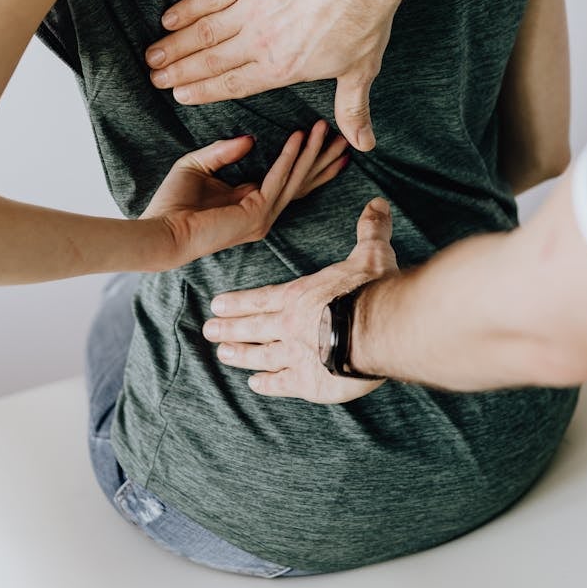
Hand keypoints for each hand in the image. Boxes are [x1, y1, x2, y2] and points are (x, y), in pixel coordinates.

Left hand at [141, 120, 346, 269]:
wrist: (161, 231)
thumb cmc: (172, 204)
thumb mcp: (198, 165)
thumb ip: (224, 151)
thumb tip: (251, 138)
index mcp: (251, 202)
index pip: (290, 180)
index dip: (309, 160)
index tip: (325, 139)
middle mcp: (263, 212)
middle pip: (303, 181)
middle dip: (323, 158)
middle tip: (344, 137)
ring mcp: (263, 216)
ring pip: (296, 179)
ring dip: (312, 152)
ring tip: (325, 129)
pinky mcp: (256, 214)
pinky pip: (278, 179)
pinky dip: (289, 157)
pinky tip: (298, 137)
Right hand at [146, 0, 405, 151]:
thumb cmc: (363, 21)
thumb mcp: (360, 72)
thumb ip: (351, 110)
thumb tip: (363, 144)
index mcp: (281, 69)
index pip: (233, 85)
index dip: (203, 91)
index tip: (180, 95)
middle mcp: (259, 43)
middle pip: (210, 61)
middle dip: (179, 72)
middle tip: (155, 79)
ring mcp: (251, 9)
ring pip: (203, 32)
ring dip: (175, 45)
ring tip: (153, 56)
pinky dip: (188, 8)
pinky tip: (169, 18)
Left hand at [203, 197, 397, 403]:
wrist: (378, 328)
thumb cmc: (371, 290)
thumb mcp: (371, 253)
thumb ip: (370, 230)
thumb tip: (377, 203)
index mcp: (299, 296)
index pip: (262, 299)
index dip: (239, 302)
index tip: (216, 304)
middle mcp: (289, 325)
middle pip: (253, 327)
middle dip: (229, 328)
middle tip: (208, 331)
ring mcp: (295, 355)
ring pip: (260, 355)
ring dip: (240, 355)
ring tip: (223, 355)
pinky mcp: (308, 382)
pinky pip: (281, 383)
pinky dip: (267, 384)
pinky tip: (255, 384)